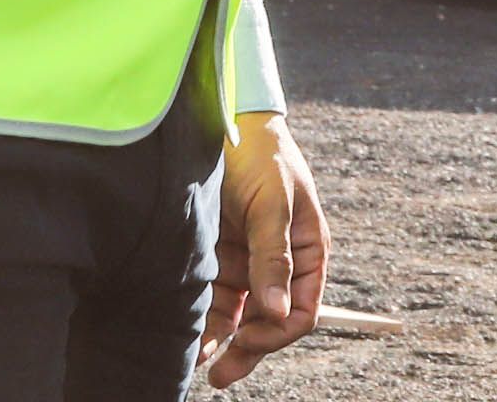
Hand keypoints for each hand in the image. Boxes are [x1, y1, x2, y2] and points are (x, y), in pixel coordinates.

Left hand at [199, 111, 329, 388]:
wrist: (223, 120)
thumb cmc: (260, 155)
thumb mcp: (272, 202)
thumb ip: (273, 255)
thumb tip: (279, 311)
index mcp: (306, 250)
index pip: (302, 308)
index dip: (277, 330)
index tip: (247, 337)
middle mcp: (279, 262)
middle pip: (270, 320)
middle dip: (248, 349)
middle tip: (220, 376)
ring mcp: (249, 262)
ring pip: (239, 316)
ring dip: (222, 339)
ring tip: (197, 361)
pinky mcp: (220, 258)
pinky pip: (215, 300)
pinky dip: (204, 321)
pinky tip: (189, 338)